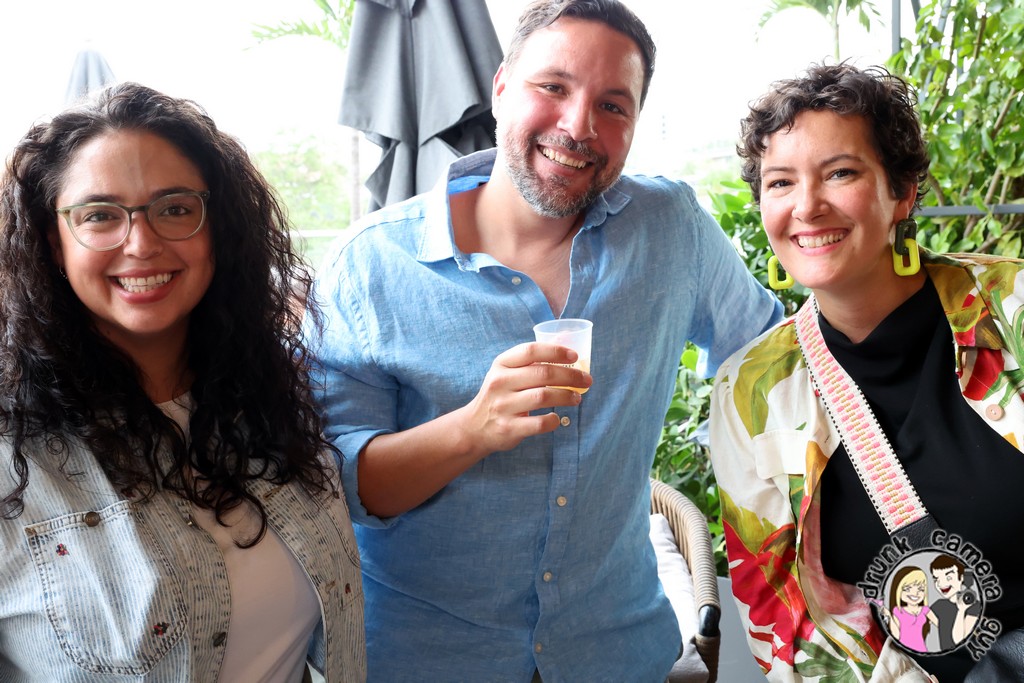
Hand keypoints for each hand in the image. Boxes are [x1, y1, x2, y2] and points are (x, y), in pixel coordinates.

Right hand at [456, 341, 591, 457]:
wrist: (474, 427)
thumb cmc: (499, 395)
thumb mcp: (506, 373)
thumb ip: (531, 361)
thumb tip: (567, 343)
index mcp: (501, 364)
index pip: (530, 351)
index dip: (555, 351)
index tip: (574, 357)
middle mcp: (500, 382)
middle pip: (543, 374)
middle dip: (570, 376)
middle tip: (586, 380)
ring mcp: (503, 406)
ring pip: (543, 397)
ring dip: (566, 396)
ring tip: (576, 398)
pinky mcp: (508, 428)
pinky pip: (539, 424)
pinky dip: (553, 420)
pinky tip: (557, 418)